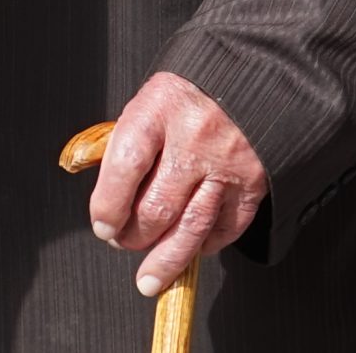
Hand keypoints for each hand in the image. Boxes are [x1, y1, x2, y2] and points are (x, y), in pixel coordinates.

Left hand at [85, 72, 268, 297]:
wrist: (251, 77)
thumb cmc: (187, 95)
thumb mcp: (147, 102)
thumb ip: (123, 143)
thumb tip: (103, 194)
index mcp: (159, 108)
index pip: (125, 166)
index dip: (109, 204)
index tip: (102, 224)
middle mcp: (195, 137)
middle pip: (158, 205)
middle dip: (134, 235)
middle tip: (123, 243)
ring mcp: (227, 163)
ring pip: (192, 226)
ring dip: (166, 259)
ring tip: (149, 279)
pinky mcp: (254, 182)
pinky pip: (226, 228)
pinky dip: (205, 245)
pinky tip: (190, 250)